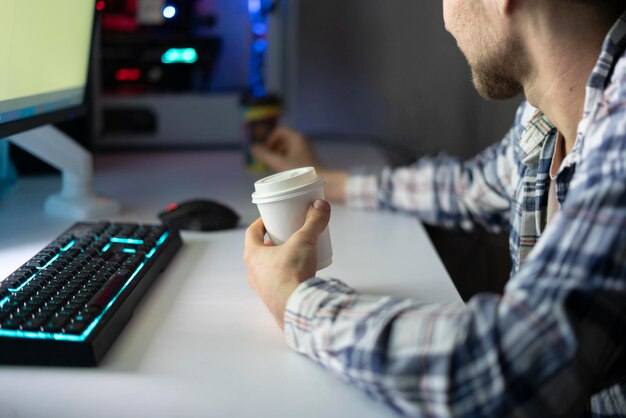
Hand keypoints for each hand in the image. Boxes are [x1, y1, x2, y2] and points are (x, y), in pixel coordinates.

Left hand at [243, 200, 331, 327]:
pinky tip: (299, 273)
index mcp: (253, 255)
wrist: (297, 306)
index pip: (251, 233)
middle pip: (260, 251)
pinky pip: (277, 283)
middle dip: (273, 241)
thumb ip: (313, 222)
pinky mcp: (274, 299)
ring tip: (296, 252)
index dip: (261, 223)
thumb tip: (321, 206)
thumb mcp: (304, 241)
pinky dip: (286, 275)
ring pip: (267, 268)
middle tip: (287, 233)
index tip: (271, 218)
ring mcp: (262, 288)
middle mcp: (253, 272)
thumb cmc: (291, 273)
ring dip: (279, 259)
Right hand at [252, 126, 348, 202]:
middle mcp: (301, 142)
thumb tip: (252, 148)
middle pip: (282, 140)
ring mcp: (304, 151)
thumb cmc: (302, 172)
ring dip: (278, 156)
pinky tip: (283, 173)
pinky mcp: (306, 160)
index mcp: (296, 138)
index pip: (279, 131)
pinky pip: (292, 157)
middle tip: (268, 161)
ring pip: (287, 149)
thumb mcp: (280, 163)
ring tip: (274, 168)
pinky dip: (285, 161)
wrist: (324, 182)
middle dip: (273, 149)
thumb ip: (265, 155)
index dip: (270, 140)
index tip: (267, 152)